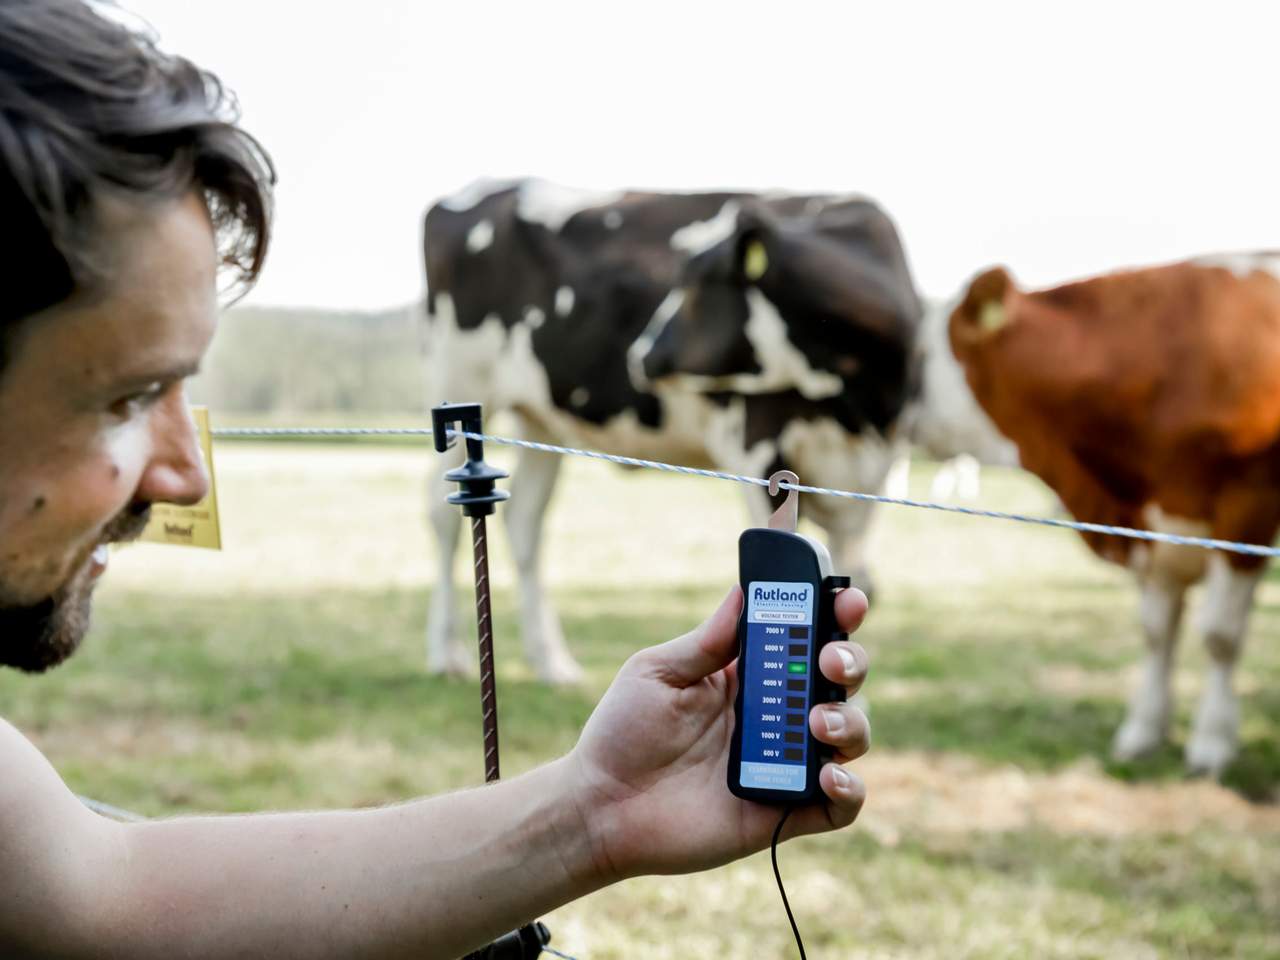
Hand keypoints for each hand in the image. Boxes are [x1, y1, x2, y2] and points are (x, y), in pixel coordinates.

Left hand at [566, 585, 869, 881]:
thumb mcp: (658, 672)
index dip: (835, 615)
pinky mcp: (785, 811)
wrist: (602, 806)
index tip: (845, 599)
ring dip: (849, 721)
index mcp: (749, 674)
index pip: (807, 637)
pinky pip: (841, 804)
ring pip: (850, 735)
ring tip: (816, 722)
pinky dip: (850, 788)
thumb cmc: (623, 733)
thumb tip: (743, 591)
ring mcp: (785, 763)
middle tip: (829, 660)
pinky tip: (827, 775)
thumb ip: (708, 640)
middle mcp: (776, 715)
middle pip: (839, 680)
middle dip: (850, 661)